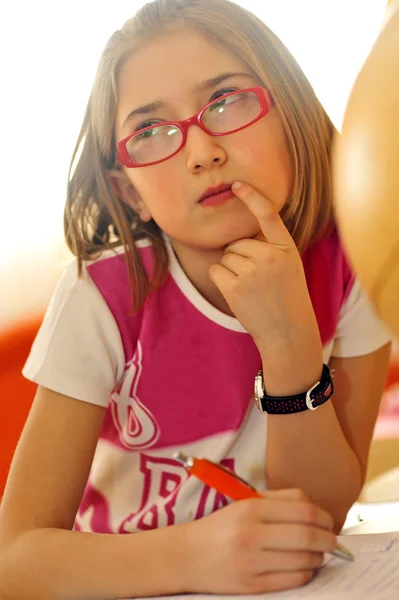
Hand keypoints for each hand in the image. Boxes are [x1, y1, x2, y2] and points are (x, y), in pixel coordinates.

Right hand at [183, 488, 334, 594]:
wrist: (187, 555)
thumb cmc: (221, 527)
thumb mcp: (244, 504)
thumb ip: (278, 501)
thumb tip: (315, 510)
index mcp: (250, 507)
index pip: (302, 509)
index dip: (323, 516)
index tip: (329, 521)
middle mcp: (251, 533)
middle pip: (307, 535)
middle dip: (329, 540)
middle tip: (334, 541)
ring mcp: (252, 561)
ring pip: (303, 560)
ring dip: (319, 558)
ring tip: (319, 554)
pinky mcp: (251, 585)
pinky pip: (292, 580)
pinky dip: (306, 573)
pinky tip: (305, 567)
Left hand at [209, 181, 322, 386]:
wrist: (287, 331)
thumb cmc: (286, 298)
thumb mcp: (289, 267)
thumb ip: (270, 248)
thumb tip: (237, 238)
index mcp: (286, 248)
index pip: (268, 215)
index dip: (252, 197)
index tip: (237, 185)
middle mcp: (269, 256)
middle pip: (237, 242)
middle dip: (239, 257)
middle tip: (256, 279)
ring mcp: (251, 272)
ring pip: (226, 256)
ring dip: (231, 269)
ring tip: (250, 288)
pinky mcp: (235, 287)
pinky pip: (216, 270)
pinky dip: (221, 279)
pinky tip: (237, 292)